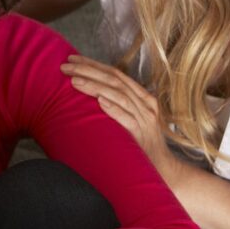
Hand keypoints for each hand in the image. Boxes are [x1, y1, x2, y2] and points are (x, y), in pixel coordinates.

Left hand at [60, 55, 178, 176]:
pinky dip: (113, 109)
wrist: (164, 170)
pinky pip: (127, 119)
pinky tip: (99, 101)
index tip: (72, 58)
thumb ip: (117, 105)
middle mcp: (145, 104)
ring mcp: (144, 119)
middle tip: (66, 65)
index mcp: (142, 97)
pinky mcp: (142, 136)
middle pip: (115, 80)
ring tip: (74, 80)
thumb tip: (89, 93)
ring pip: (119, 95)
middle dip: (88, 70)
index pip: (115, 73)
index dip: (93, 64)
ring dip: (95, 86)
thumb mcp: (131, 120)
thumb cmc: (141, 145)